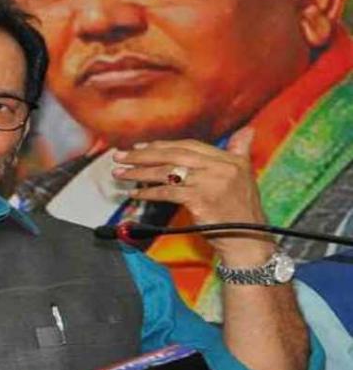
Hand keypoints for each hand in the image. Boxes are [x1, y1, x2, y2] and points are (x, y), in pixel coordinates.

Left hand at [111, 128, 274, 264]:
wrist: (247, 240)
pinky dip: (148, 192)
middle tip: (120, 156)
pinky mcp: (200, 200)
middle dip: (143, 155)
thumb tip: (249, 129)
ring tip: (119, 174)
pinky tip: (134, 193)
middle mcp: (220, 167)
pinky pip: (167, 192)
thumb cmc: (240, 210)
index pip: (188, 145)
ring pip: (167, 173)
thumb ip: (241, 151)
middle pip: (173, 155)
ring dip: (139, 173)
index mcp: (229, 158)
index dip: (161, 145)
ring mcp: (210, 183)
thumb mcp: (243, 176)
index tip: (139, 147)